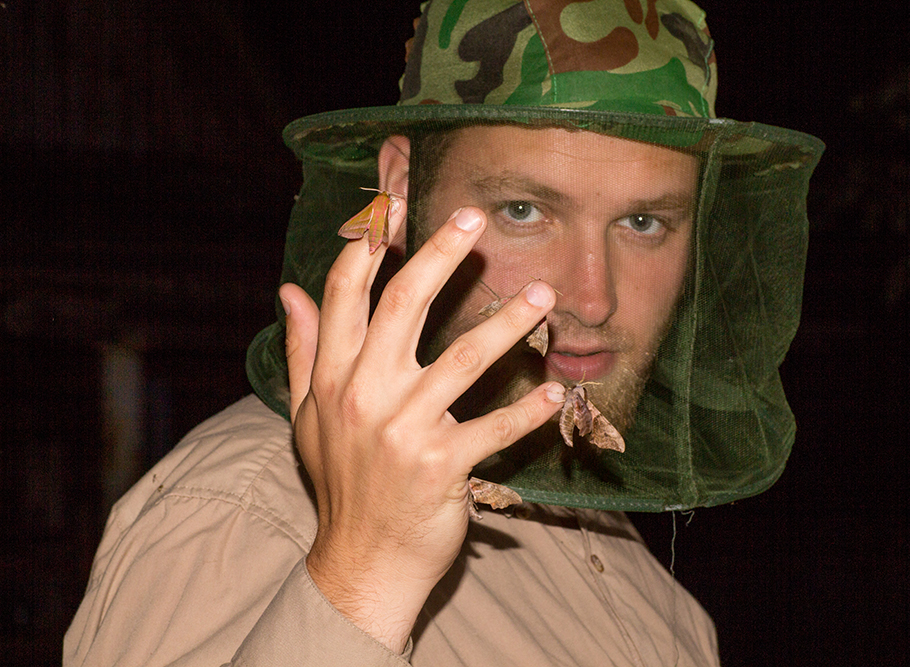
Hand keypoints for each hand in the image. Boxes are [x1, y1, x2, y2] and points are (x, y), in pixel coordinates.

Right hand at [280, 200, 562, 652]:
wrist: (361, 561)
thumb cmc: (340, 482)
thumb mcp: (308, 415)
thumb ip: (305, 350)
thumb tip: (289, 292)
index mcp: (335, 377)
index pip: (347, 298)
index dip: (368, 250)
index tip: (392, 212)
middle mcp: (366, 394)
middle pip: (406, 306)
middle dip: (440, 255)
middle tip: (474, 219)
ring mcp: (405, 430)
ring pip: (464, 360)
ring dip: (508, 324)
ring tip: (542, 296)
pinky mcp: (443, 466)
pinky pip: (494, 430)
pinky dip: (527, 412)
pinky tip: (554, 391)